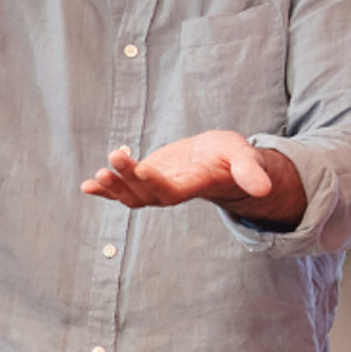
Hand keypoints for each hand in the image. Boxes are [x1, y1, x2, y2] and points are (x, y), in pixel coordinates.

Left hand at [81, 132, 303, 226]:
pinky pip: (122, 192)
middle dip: (128, 180)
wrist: (216, 162)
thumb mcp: (243, 155)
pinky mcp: (146, 181)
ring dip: (113, 187)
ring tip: (97, 175)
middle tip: (110, 162)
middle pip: (147, 193)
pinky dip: (104, 191)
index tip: (142, 168)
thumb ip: (250, 170)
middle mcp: (173, 191)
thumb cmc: (231, 157)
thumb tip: (264, 188)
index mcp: (196, 184)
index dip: (157, 182)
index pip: (174, 189)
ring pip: (132, 196)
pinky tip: (86, 186)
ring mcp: (157, 188)